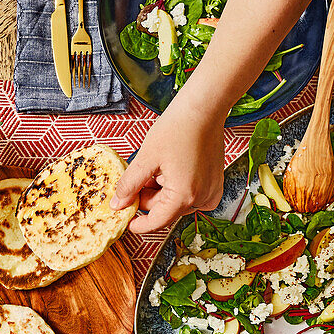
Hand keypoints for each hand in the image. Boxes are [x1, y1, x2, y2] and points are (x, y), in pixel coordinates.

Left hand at [111, 103, 224, 234]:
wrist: (203, 109)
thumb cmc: (178, 128)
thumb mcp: (145, 158)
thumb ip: (130, 185)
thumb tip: (118, 205)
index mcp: (185, 196)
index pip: (157, 222)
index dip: (139, 224)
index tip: (127, 221)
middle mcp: (202, 198)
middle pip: (165, 210)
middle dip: (149, 197)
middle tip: (140, 175)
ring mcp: (211, 191)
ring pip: (176, 202)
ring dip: (162, 190)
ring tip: (159, 165)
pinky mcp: (215, 184)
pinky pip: (190, 195)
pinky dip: (177, 187)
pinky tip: (172, 168)